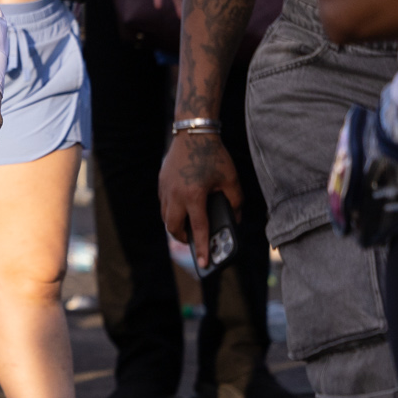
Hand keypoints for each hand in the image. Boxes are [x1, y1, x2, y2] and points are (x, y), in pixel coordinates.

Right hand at [158, 131, 243, 267]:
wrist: (193, 132)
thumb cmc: (214, 156)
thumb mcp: (231, 179)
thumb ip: (236, 202)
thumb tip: (235, 219)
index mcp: (194, 196)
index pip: (198, 229)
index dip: (202, 248)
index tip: (204, 264)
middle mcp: (176, 195)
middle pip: (173, 227)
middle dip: (183, 238)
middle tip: (193, 241)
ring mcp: (166, 189)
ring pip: (166, 217)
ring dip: (176, 225)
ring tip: (188, 226)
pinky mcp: (162, 182)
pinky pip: (164, 204)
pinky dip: (172, 211)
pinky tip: (183, 207)